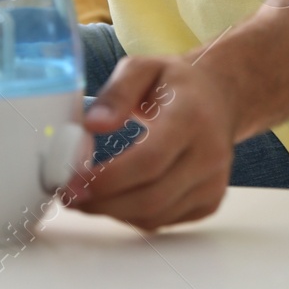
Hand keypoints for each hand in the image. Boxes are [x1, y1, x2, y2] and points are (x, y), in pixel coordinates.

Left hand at [63, 54, 240, 230]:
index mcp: (191, 117)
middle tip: (68, 196)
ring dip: (114, 213)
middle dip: (103, 203)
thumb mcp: (144, 67)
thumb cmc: (176, 83)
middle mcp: (209, 154)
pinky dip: (133, 216)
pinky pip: (165, 221)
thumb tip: (93, 124)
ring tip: (84, 198)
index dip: (109, 179)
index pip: (150, 160)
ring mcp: (213, 182)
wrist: (220, 97)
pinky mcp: (210, 201)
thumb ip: (117, 92)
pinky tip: (115, 199)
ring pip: (156, 215)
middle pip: (152, 196)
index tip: (72, 182)